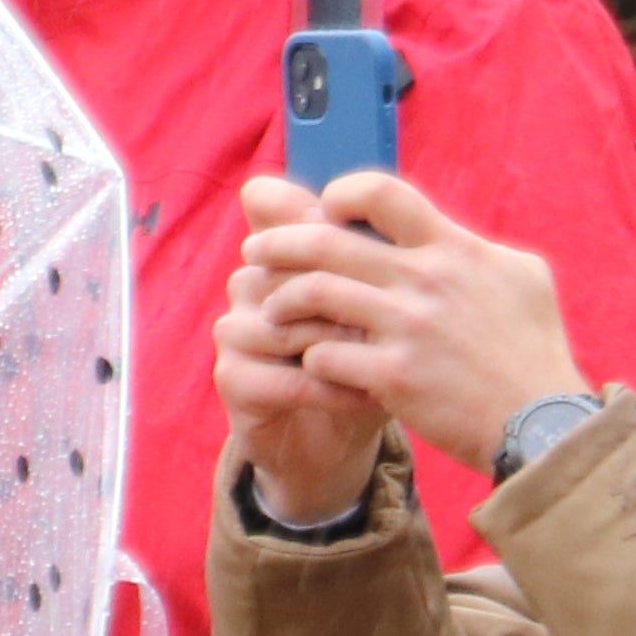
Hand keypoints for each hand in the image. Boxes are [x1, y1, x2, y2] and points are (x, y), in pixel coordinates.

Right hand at [217, 174, 402, 522]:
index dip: (312, 214)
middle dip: (347, 293)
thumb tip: (404, 224)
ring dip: (342, 344)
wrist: (340, 435)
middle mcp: (249, 282)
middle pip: (288, 265)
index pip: (270, 201)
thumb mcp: (383, 303)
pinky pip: (284, 377)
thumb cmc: (368, 356)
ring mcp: (234, 328)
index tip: (369, 243)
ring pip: (286, 321)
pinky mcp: (231, 378)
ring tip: (386, 358)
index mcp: (279, 249)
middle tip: (393, 319)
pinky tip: (368, 396)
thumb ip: (383, 257)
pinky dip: (332, 388)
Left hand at [228, 169, 590, 484]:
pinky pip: (325, 355)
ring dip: (281, 299)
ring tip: (268, 310)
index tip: (325, 210)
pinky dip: (309, 356)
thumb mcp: (524, 278)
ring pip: (313, 294)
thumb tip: (449, 233)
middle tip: (255, 249)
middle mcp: (425, 280)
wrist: (544, 424)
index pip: (382, 192)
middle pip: (327, 240)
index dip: (343, 194)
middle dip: (279, 241)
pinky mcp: (393, 377)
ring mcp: (406, 329)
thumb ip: (477, 250)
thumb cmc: (536, 352)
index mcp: (453, 250)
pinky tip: (307, 361)